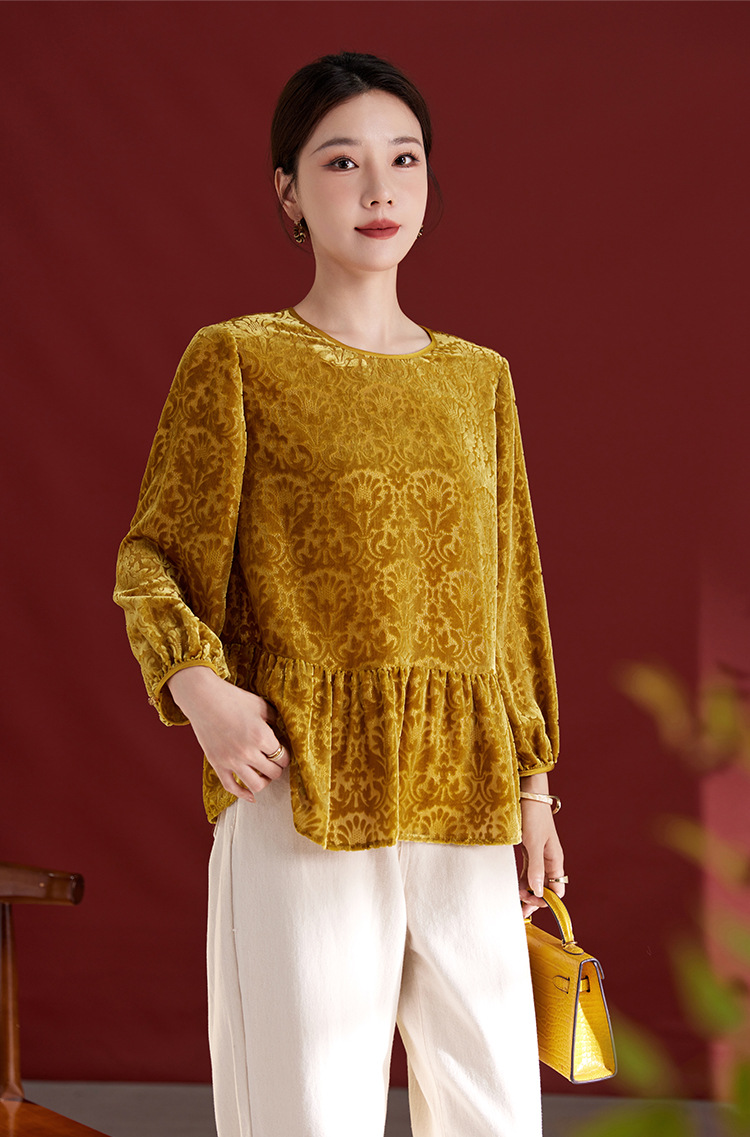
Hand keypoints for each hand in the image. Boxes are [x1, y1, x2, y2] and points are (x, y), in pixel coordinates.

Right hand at [166, 666, 289, 802]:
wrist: (204, 699)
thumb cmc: (233, 699)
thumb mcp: (261, 706)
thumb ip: (275, 720)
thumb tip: (280, 732)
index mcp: (261, 736)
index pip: (283, 757)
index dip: (286, 756)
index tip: (283, 753)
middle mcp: (248, 752)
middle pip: (273, 772)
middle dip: (277, 768)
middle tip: (275, 762)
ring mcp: (231, 761)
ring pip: (256, 785)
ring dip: (265, 782)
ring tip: (265, 774)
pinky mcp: (217, 764)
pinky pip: (232, 787)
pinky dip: (243, 795)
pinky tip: (251, 796)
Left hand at [518, 778, 564, 919]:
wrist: (526, 793)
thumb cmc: (533, 816)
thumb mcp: (534, 843)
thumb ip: (536, 869)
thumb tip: (539, 893)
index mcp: (555, 860)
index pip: (557, 890)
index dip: (547, 901)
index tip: (532, 907)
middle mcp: (548, 861)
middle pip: (544, 888)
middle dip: (534, 900)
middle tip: (518, 909)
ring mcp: (537, 856)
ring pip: (534, 881)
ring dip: (526, 892)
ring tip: (514, 903)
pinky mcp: (527, 851)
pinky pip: (526, 872)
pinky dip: (520, 881)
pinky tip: (513, 888)